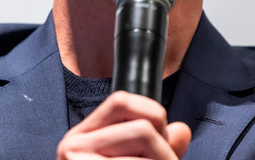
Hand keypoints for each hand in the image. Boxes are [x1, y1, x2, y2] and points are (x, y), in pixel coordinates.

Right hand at [57, 91, 190, 159]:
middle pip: (142, 128)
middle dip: (165, 154)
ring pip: (146, 142)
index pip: (121, 101)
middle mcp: (73, 144)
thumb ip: (158, 149)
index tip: (163, 139)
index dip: (152, 113)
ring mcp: (74, 158)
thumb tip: (182, 130)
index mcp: (84, 138)